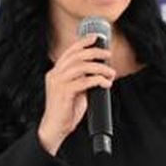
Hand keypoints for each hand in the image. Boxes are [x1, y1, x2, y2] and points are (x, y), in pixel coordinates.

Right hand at [35, 34, 115, 154]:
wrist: (55, 127)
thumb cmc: (66, 110)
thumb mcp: (75, 90)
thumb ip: (82, 79)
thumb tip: (100, 71)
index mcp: (56, 72)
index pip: (70, 52)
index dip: (83, 42)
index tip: (96, 37)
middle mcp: (55, 74)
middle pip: (77, 56)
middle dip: (95, 52)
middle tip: (108, 54)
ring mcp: (58, 83)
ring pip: (82, 66)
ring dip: (100, 68)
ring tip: (111, 72)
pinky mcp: (64, 92)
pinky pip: (84, 81)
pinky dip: (98, 80)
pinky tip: (106, 83)